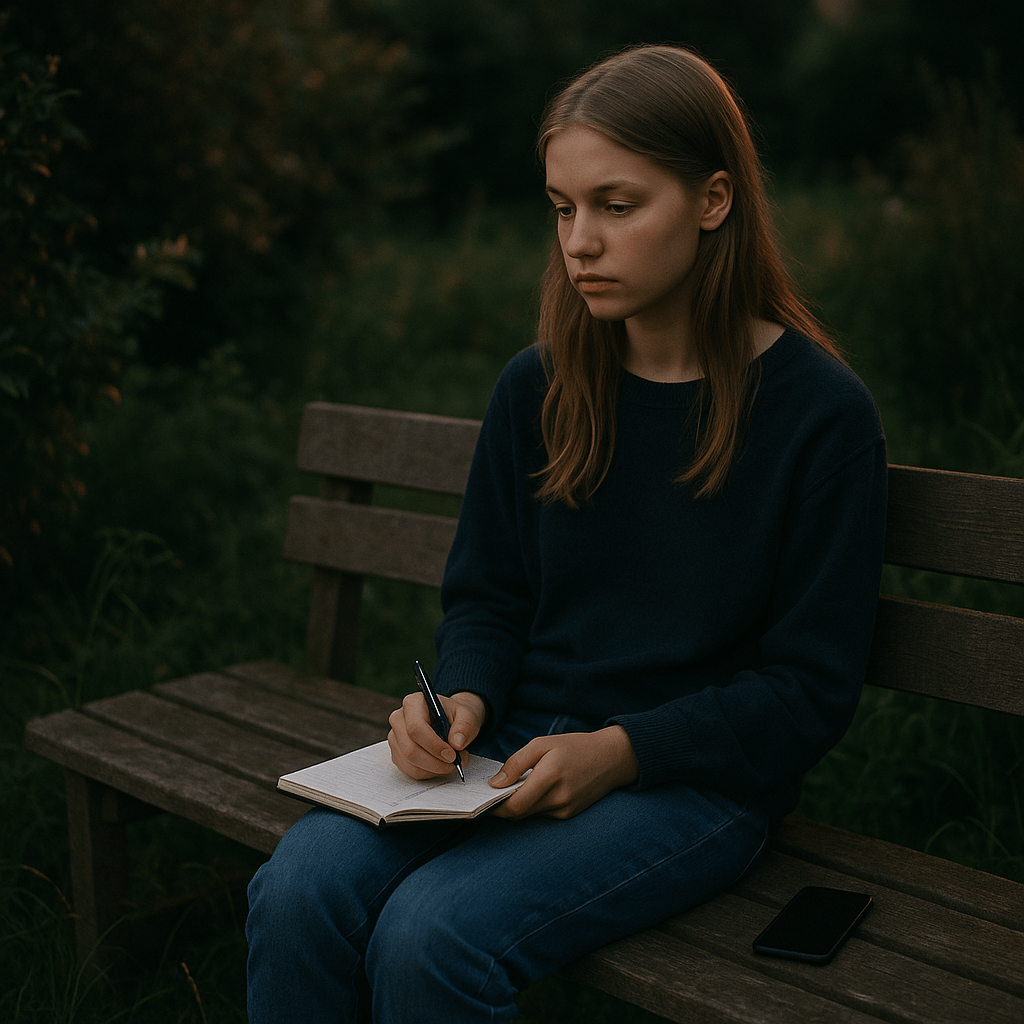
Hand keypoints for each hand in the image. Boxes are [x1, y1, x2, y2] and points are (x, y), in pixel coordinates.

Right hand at [388, 691, 486, 779]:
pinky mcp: (397, 754)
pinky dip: (430, 773)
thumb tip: (457, 743)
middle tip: (456, 762)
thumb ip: (464, 727)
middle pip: (410, 749)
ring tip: (453, 762)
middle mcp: (399, 719)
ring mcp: (396, 737)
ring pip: (410, 764)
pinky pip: (411, 771)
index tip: (452, 754)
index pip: (415, 728)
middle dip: (436, 762)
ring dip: (435, 769)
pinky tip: (441, 764)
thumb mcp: (467, 716)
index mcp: (413, 703)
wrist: (451, 721)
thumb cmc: (456, 716)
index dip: (433, 745)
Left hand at [489, 726, 638, 819]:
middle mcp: (558, 798)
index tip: (485, 798)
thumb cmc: (574, 746)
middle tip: (496, 792)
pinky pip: (542, 814)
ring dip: (519, 805)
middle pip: (520, 814)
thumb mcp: (542, 744)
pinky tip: (536, 790)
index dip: (496, 806)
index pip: (515, 806)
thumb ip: (516, 763)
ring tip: (518, 786)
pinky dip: (534, 805)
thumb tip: (495, 783)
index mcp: (550, 776)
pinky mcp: (569, 815)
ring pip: (530, 815)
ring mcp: (565, 810)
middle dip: (504, 806)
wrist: (611, 758)